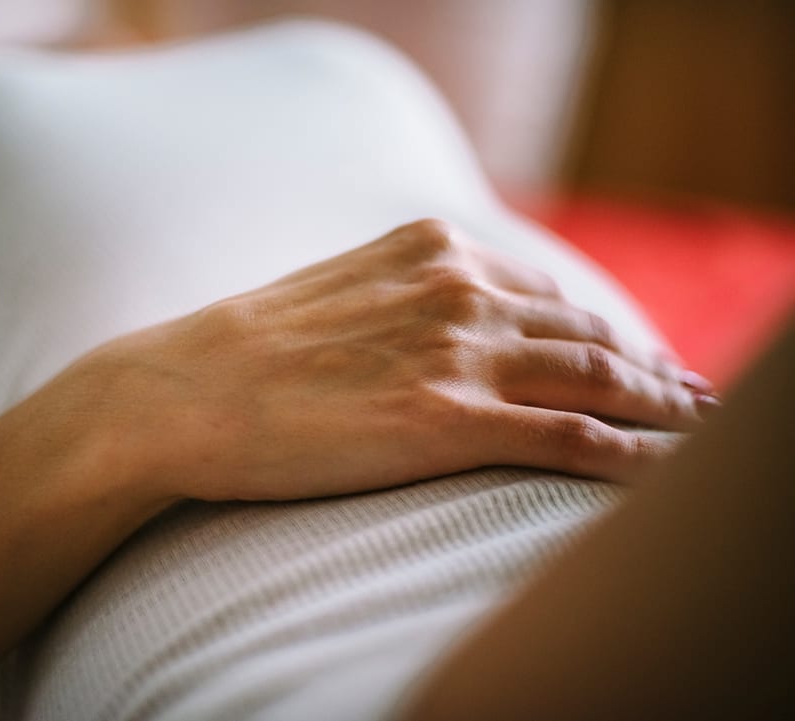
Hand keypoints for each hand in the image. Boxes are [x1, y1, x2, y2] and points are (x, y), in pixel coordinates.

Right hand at [67, 219, 706, 501]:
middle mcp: (457, 291)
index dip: (597, 332)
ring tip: (693, 430)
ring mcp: (457, 354)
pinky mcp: (447, 420)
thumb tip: (438, 328)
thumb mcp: (336, 294)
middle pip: (588, 334)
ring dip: (660, 408)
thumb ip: (398, 298)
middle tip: (687, 399)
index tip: (624, 361)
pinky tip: (661, 470)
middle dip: (648, 370)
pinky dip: (631, 454)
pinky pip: (571, 438)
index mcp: (428, 251)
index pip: (546, 294)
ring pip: (597, 380)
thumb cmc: (244, 353)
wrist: (179, 392)